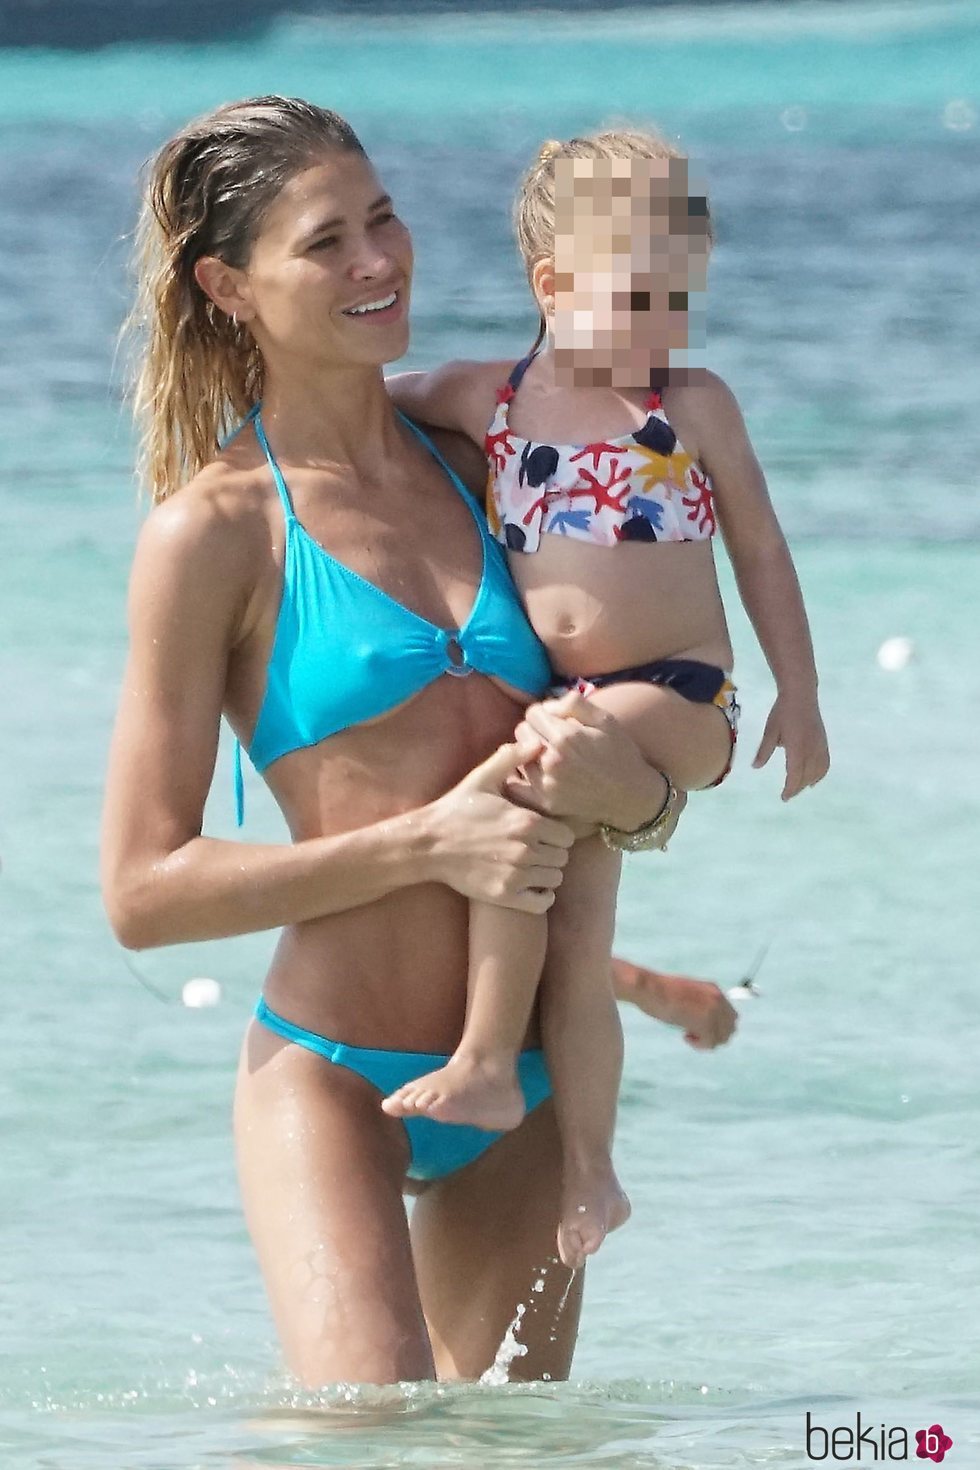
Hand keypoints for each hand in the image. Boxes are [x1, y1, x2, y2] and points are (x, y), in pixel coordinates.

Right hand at [426, 741, 574, 912]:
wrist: (428, 844)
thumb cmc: (457, 809)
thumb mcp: (482, 778)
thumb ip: (511, 759)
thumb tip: (536, 741)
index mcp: (527, 822)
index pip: (567, 836)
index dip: (557, 834)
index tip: (544, 833)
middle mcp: (526, 850)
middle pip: (563, 858)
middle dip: (553, 853)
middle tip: (536, 849)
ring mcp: (516, 875)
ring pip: (554, 879)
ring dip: (546, 873)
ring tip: (530, 865)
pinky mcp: (505, 895)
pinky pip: (542, 902)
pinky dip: (541, 896)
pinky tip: (529, 885)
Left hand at [504, 690, 685, 835]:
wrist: (631, 795)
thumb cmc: (619, 752)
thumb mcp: (604, 719)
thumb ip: (574, 703)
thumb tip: (547, 706)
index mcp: (566, 737)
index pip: (532, 713)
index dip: (543, 713)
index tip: (555, 721)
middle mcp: (552, 761)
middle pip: (522, 732)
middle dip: (535, 730)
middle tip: (552, 738)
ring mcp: (547, 784)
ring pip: (519, 756)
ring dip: (530, 753)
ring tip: (550, 757)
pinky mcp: (545, 803)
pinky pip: (517, 784)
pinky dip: (522, 777)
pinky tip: (539, 773)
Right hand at [613, 959, 737, 1049]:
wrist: (650, 988)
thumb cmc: (659, 991)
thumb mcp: (686, 993)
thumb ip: (699, 1004)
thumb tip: (702, 1022)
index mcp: (714, 989)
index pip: (731, 1016)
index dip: (717, 1027)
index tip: (699, 1027)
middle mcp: (718, 999)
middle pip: (730, 1029)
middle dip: (714, 1036)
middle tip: (695, 1034)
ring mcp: (713, 1010)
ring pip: (721, 1038)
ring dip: (706, 1041)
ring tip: (688, 1035)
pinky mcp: (705, 1022)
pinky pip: (710, 1044)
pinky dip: (698, 1045)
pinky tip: (685, 1036)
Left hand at [753, 693, 829, 800]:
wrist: (801, 694)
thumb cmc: (782, 712)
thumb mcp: (770, 731)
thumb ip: (764, 751)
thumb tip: (755, 767)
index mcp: (796, 747)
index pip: (795, 775)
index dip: (790, 789)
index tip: (784, 797)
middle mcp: (810, 749)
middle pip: (806, 776)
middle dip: (797, 788)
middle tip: (787, 795)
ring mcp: (819, 745)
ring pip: (817, 771)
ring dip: (808, 782)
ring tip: (798, 788)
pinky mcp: (823, 742)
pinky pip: (825, 763)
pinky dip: (820, 774)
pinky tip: (814, 780)